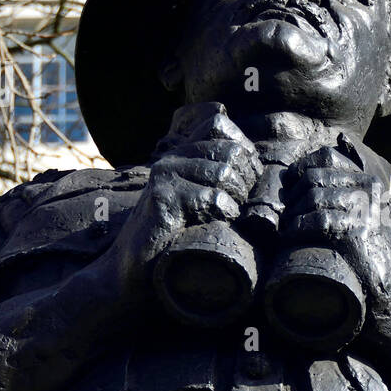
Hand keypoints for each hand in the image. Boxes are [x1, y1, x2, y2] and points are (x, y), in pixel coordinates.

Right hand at [98, 102, 261, 305]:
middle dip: (246, 178)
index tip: (247, 177)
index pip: (218, 123)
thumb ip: (218, 175)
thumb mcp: (199, 198)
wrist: (134, 267)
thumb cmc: (176, 235)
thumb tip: (256, 164)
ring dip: (236, 197)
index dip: (243, 148)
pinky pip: (211, 196)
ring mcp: (165, 175)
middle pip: (229, 149)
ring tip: (227, 213)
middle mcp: (171, 158)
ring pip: (223, 172)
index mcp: (182, 153)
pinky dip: (225, 211)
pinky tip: (218, 221)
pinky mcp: (163, 198)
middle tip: (239, 201)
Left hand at [283, 145, 390, 354]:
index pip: (325, 158)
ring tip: (286, 230)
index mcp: (369, 182)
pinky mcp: (358, 231)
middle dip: (292, 197)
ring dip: (291, 215)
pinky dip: (297, 229)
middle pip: (313, 179)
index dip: (299, 170)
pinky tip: (289, 238)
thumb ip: (342, 197)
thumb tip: (298, 179)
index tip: (288, 189)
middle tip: (285, 218)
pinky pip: (318, 220)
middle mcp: (369, 191)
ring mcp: (365, 210)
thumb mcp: (362, 218)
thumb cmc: (369, 255)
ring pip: (312, 198)